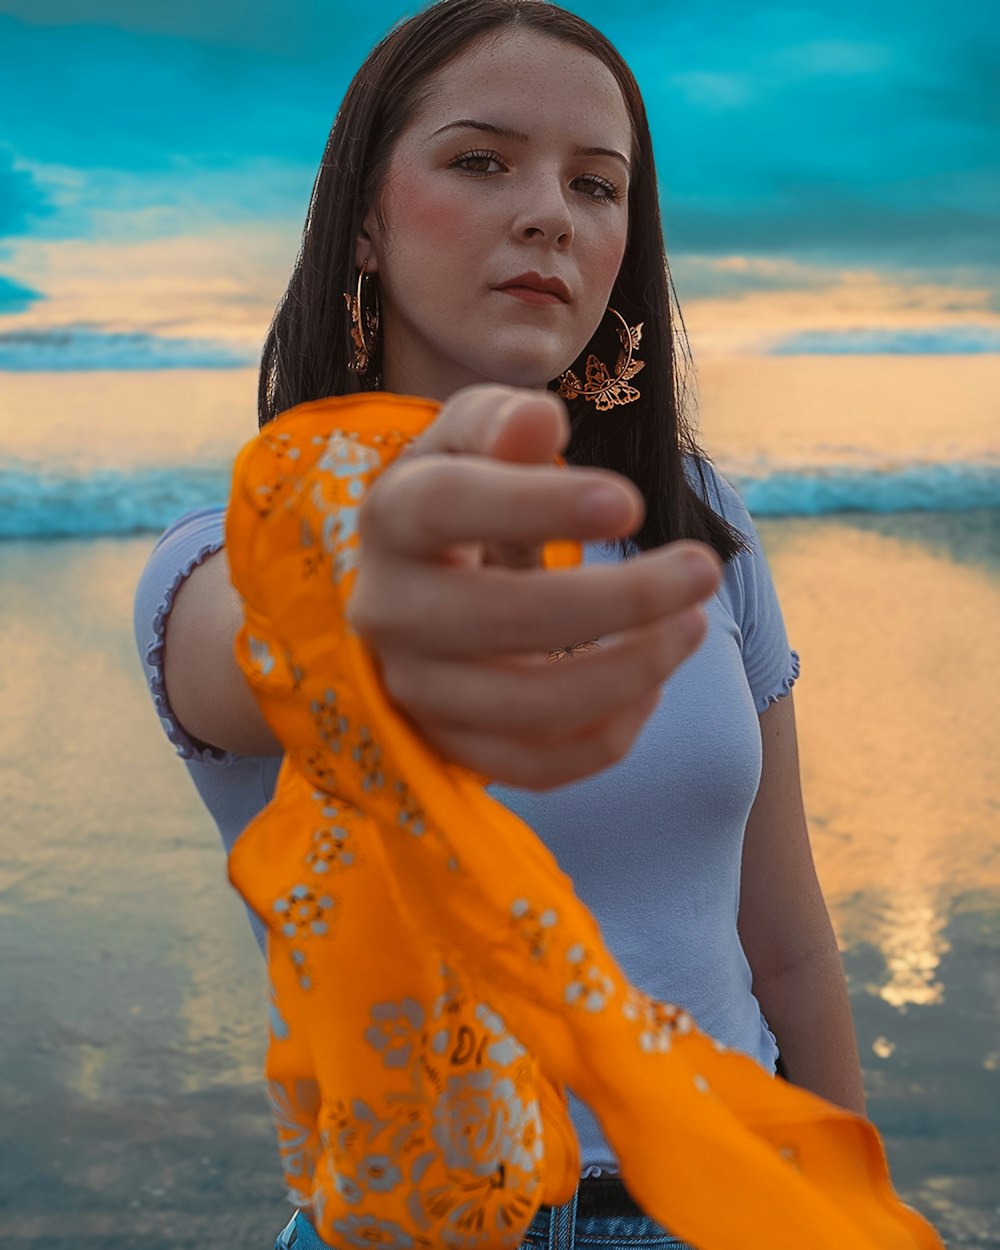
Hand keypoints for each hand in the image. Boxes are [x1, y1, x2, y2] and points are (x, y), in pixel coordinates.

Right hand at [347, 385, 721, 788]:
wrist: (419, 583)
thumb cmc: (464, 496)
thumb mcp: (471, 441)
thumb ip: (500, 422)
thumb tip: (540, 418)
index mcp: (392, 518)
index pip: (450, 507)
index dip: (541, 506)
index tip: (633, 503)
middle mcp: (389, 610)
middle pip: (502, 617)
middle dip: (621, 598)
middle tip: (704, 569)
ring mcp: (417, 689)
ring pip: (530, 706)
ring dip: (634, 669)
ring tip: (694, 623)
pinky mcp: (451, 746)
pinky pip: (538, 767)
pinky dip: (611, 734)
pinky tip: (651, 685)